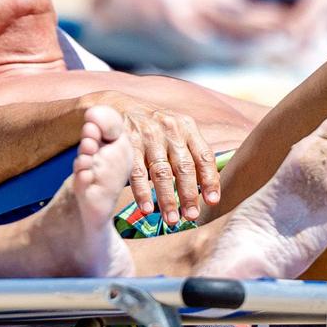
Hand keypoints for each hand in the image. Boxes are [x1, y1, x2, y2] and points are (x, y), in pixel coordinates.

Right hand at [88, 92, 220, 227]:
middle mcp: (170, 129)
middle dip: (189, 195)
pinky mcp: (127, 142)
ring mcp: (147, 136)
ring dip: (167, 199)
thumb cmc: (150, 125)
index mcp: (186, 127)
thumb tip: (206, 185)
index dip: (210, 180)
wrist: (114, 107)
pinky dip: (142, 192)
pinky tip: (146, 208)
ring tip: (172, 219)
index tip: (212, 201)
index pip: (203, 156)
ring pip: (161, 172)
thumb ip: (189, 151)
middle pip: (184, 167)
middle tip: (191, 216)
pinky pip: (137, 172)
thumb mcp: (174, 129)